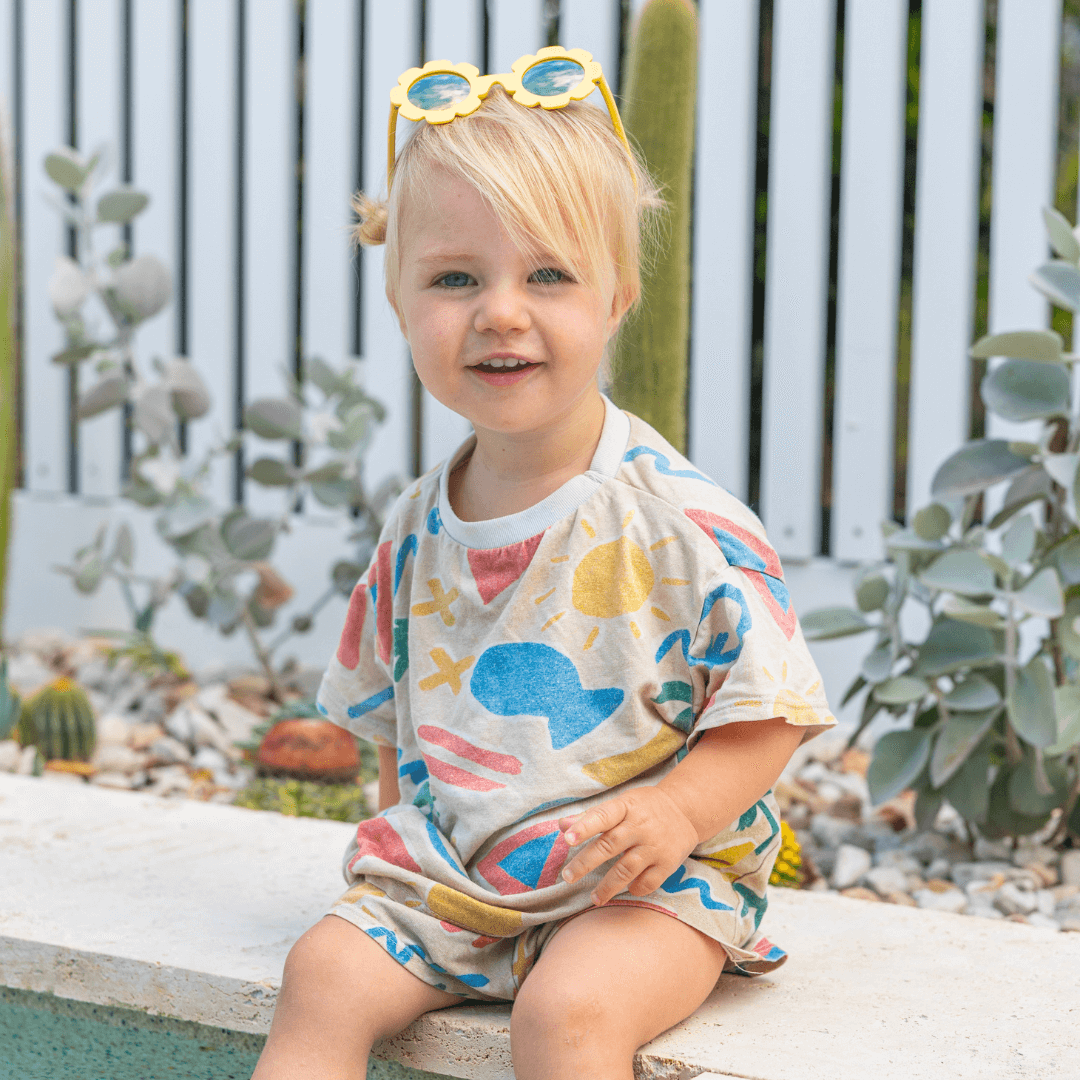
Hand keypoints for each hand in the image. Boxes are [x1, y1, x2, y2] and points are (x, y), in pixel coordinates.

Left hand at [558, 787, 699, 906]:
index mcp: (626, 807)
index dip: (584, 827)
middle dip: (586, 862)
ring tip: (593, 898)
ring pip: (626, 869)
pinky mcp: (668, 864)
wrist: (686, 811)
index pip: (603, 815)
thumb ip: (591, 816)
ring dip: (607, 886)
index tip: (567, 838)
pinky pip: (647, 883)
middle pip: (610, 845)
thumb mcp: (621, 804)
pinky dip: (634, 889)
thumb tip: (562, 825)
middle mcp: (641, 826)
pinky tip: (624, 891)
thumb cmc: (644, 808)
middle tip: (568, 876)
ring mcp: (655, 846)